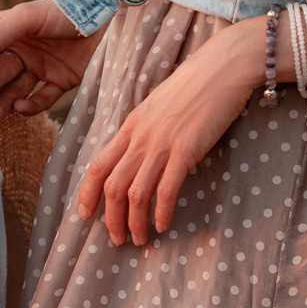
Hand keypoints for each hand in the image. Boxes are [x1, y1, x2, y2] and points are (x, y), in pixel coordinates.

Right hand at [0, 0, 102, 121]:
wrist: (108, 18)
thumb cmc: (63, 11)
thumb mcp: (28, 17)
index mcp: (11, 32)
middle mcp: (24, 50)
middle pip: (0, 73)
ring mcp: (42, 66)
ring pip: (17, 88)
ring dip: (4, 102)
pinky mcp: (61, 80)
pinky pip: (43, 97)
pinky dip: (32, 105)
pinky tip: (22, 108)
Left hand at [78, 17, 264, 244]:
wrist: (221, 67)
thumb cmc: (194, 86)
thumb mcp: (158, 107)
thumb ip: (145, 131)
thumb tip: (140, 156)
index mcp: (130, 126)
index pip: (97, 165)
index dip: (87, 194)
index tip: (85, 215)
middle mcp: (140, 137)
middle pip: (112, 186)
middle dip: (111, 219)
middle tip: (118, 239)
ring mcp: (162, 143)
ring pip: (135, 193)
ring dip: (134, 222)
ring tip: (139, 239)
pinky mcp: (186, 149)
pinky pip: (166, 190)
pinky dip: (161, 212)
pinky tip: (163, 225)